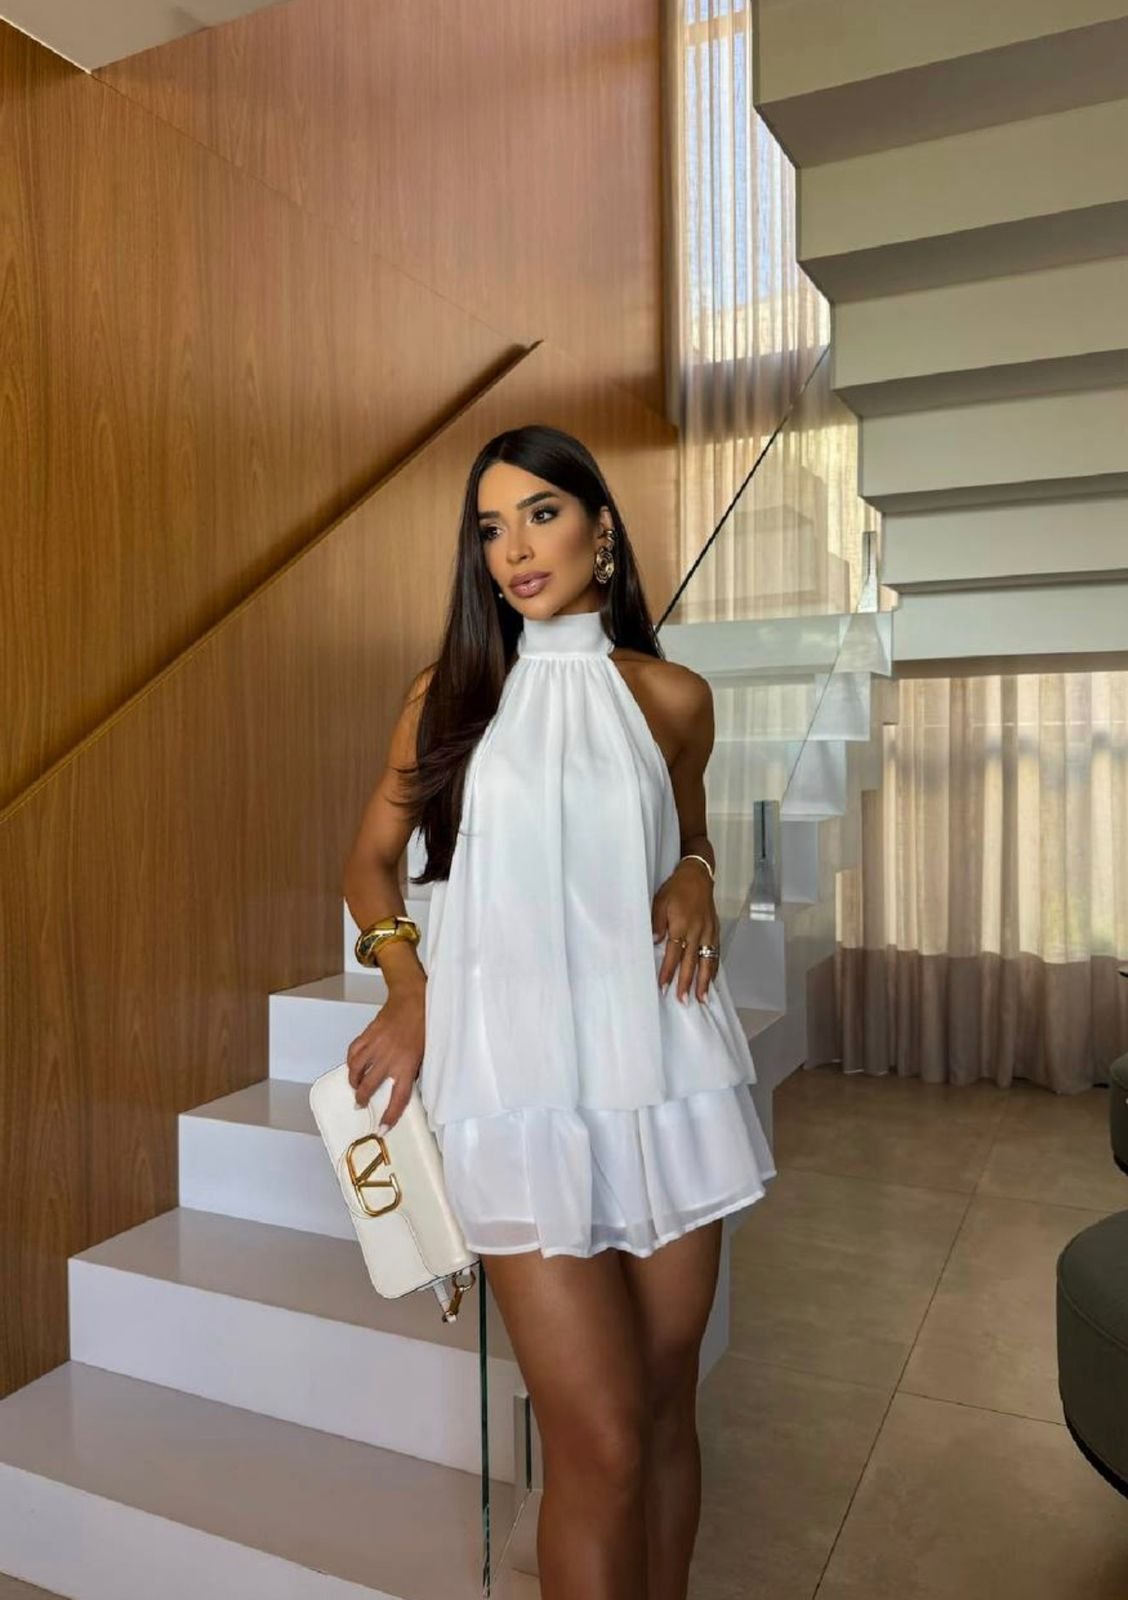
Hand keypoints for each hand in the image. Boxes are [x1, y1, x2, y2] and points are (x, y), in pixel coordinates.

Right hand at [346, 983, 425, 1126]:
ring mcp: (376, 1046)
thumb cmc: (424, 1025)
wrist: (412, 998)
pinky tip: (352, 1067)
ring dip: (354, 1082)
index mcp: (408, 1065)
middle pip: (370, 1087)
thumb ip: (413, 1070)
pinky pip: (353, 1052)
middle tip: (361, 1104)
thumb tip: (404, 1084)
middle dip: (363, 1099)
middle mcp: (390, 1058)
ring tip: (355, 1087)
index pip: (398, 1098)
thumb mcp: (426, 1052)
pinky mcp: (367, 1035)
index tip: (382, 1128)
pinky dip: (350, 1062)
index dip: (389, 1116)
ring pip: (356, 1071)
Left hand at [651, 859, 719, 1003]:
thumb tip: (654, 941)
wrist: (697, 876)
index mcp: (681, 924)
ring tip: (701, 998)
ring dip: (704, 981)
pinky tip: (710, 980)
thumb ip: (657, 923)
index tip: (663, 986)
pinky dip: (713, 968)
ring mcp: (708, 932)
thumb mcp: (660, 902)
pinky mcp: (715, 931)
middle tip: (683, 1000)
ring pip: (707, 961)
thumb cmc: (676, 889)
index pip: (673, 953)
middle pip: (692, 962)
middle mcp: (697, 930)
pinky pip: (715, 953)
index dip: (668, 971)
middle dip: (687, 982)